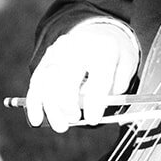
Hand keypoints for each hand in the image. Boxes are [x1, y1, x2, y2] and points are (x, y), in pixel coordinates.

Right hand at [25, 21, 139, 132]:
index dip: (94, 100)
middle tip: (75, 118)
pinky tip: (36, 120)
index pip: (99, 74)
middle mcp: (79, 46)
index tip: (93, 120)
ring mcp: (59, 51)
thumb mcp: (125, 70)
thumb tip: (92, 109)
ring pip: (47, 80)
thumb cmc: (114, 59)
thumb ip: (113, 89)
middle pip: (67, 75)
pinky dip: (34, 103)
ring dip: (51, 107)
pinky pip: (36, 82)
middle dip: (68, 102)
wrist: (99, 34)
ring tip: (61, 126)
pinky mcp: (46, 60)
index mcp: (105, 48)